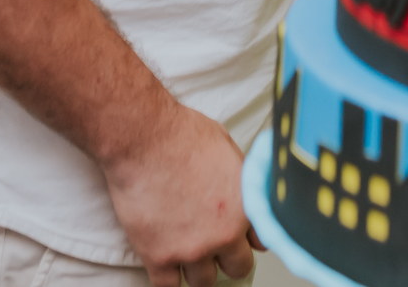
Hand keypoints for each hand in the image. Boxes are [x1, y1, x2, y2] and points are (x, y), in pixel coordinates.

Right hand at [102, 100, 256, 286]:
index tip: (239, 235)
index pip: (262, 241)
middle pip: (238, 268)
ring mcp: (192, 250)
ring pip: (204, 283)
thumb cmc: (184, 135)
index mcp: (245, 207)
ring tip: (188, 250)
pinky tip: (165, 263)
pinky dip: (168, 278)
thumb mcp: (229, 149)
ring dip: (197, 269)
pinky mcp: (159, 258)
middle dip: (227, 257)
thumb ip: (241, 180)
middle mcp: (224, 234)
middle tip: (214, 244)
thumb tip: (247, 191)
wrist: (145, 138)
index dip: (249, 236)